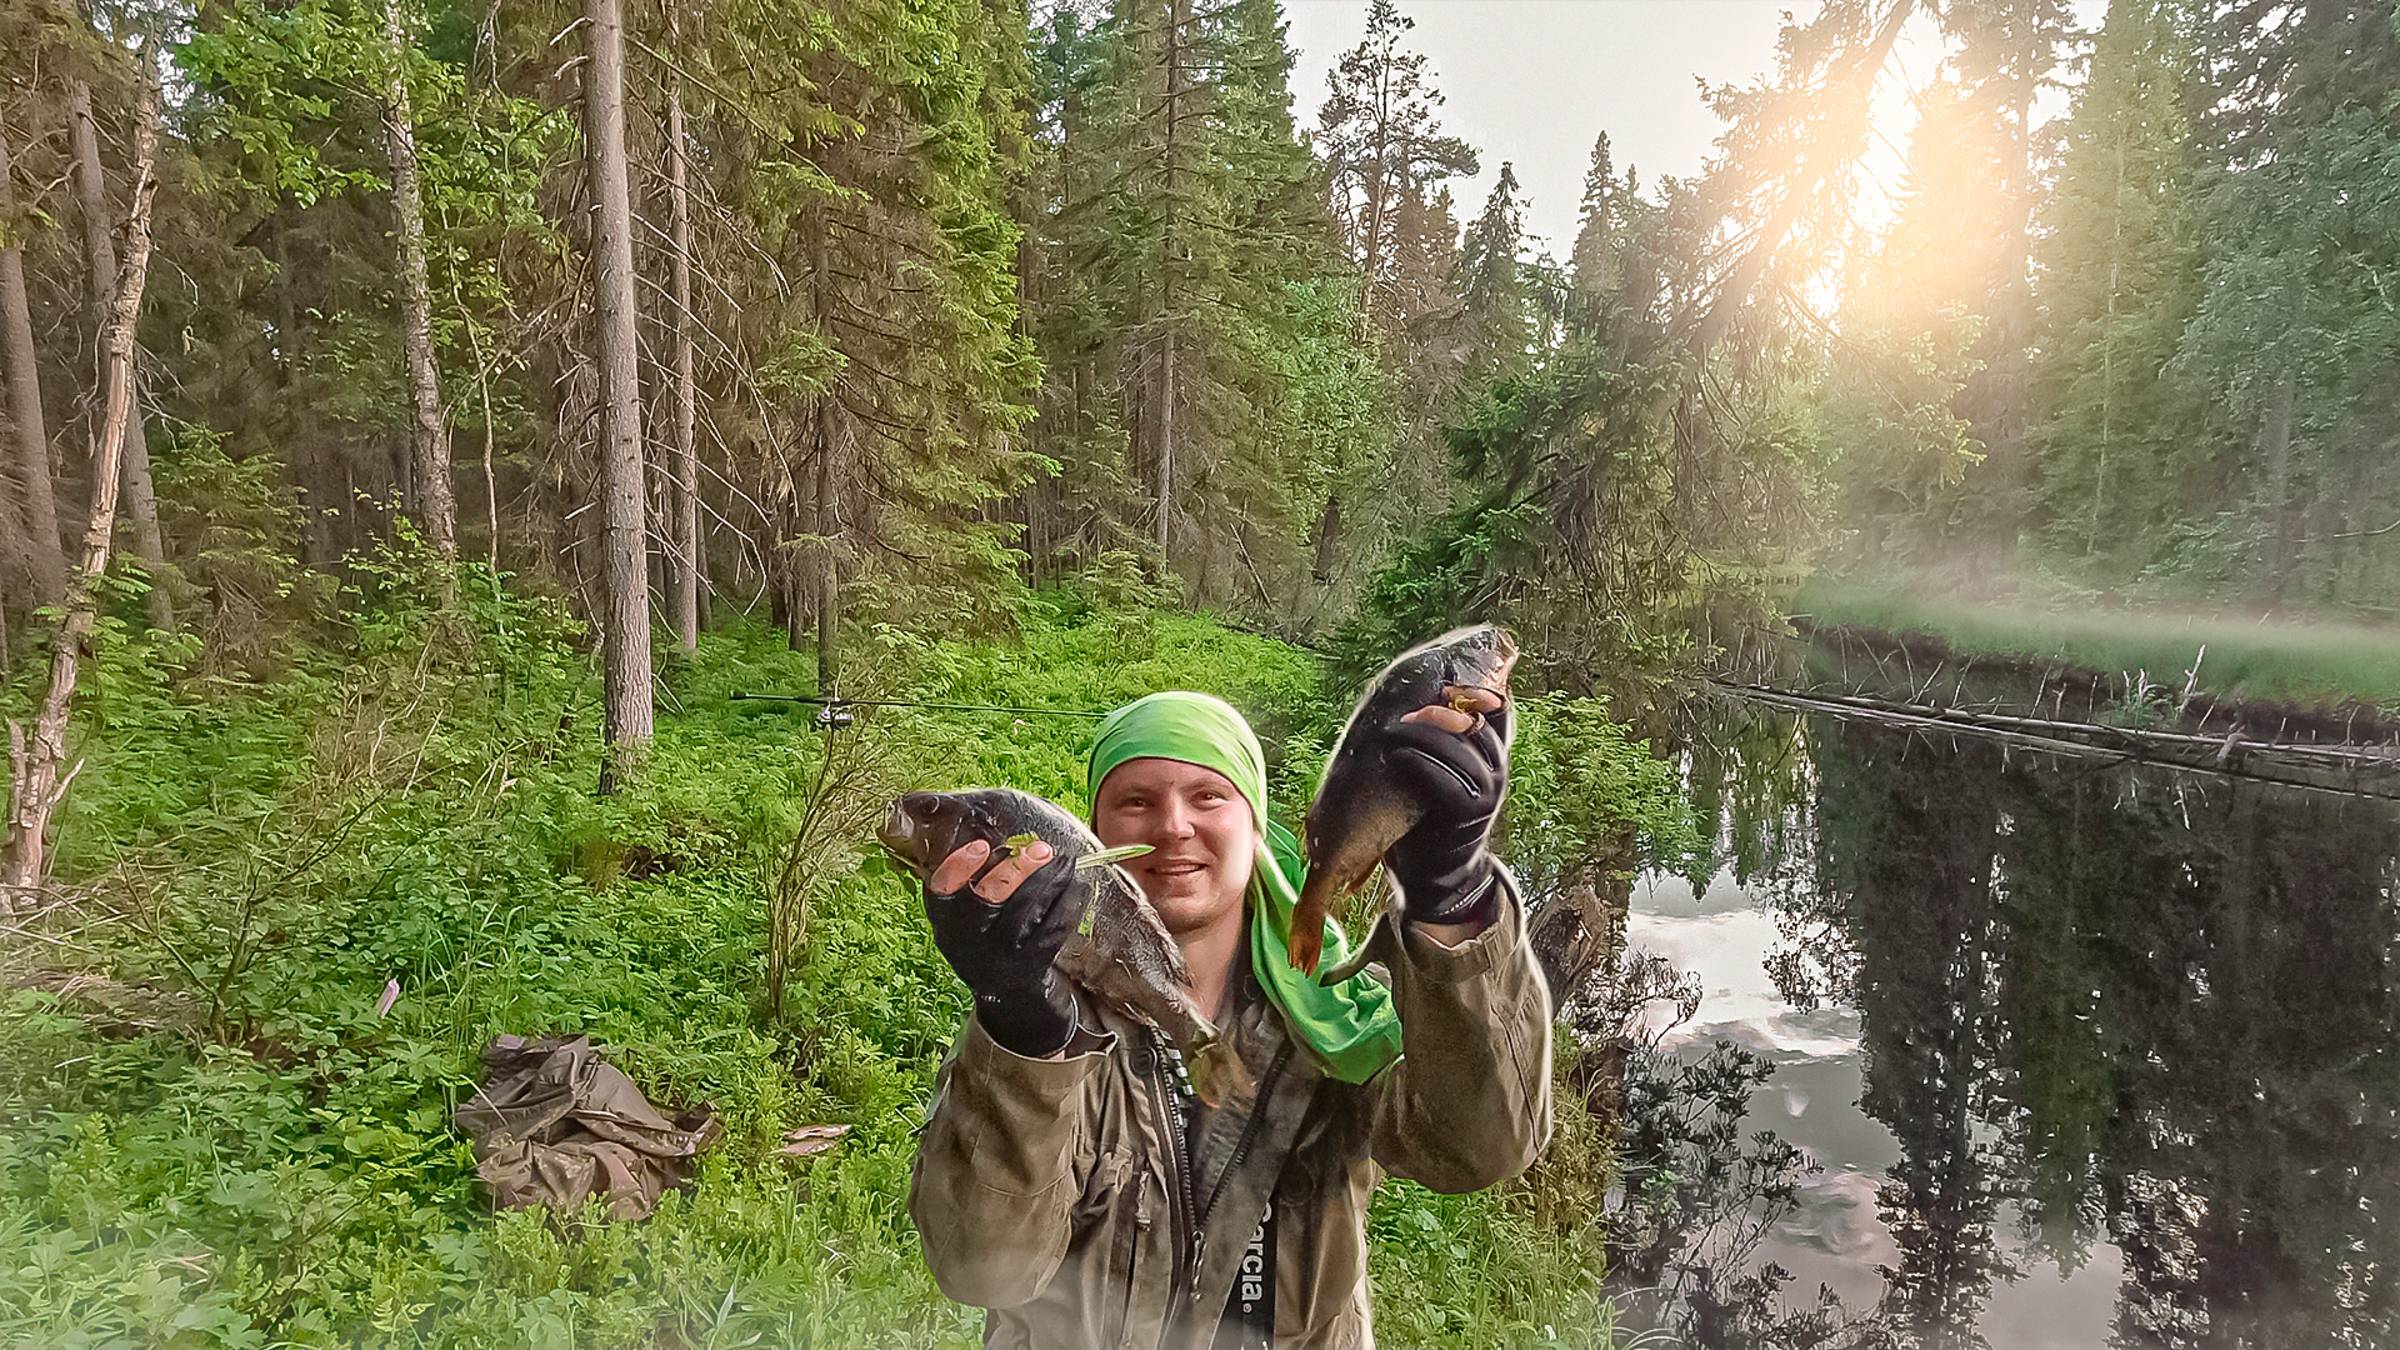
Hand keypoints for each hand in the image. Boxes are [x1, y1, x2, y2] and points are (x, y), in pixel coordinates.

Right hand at [924, 838, 1081, 1056]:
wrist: (1002, 990)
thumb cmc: (981, 935)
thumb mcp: (960, 916)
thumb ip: (968, 882)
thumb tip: (994, 831)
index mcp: (948, 920)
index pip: (943, 890)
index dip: (959, 867)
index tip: (980, 846)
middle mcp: (971, 938)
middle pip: (991, 898)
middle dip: (1017, 869)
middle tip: (1041, 848)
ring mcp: (1004, 951)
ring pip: (1029, 909)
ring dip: (1050, 879)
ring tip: (1064, 860)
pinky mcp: (1035, 960)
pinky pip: (1056, 925)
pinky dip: (1070, 901)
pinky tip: (1077, 884)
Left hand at [1381, 686, 1509, 927]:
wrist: (1440, 878)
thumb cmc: (1431, 819)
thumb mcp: (1446, 775)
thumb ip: (1443, 744)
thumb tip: (1413, 700)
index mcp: (1494, 757)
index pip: (1499, 710)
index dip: (1477, 690)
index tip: (1445, 685)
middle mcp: (1498, 771)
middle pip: (1477, 722)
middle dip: (1439, 711)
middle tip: (1407, 715)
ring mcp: (1487, 793)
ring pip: (1460, 746)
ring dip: (1423, 734)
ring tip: (1394, 732)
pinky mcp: (1467, 814)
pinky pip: (1445, 778)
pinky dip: (1418, 762)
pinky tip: (1397, 757)